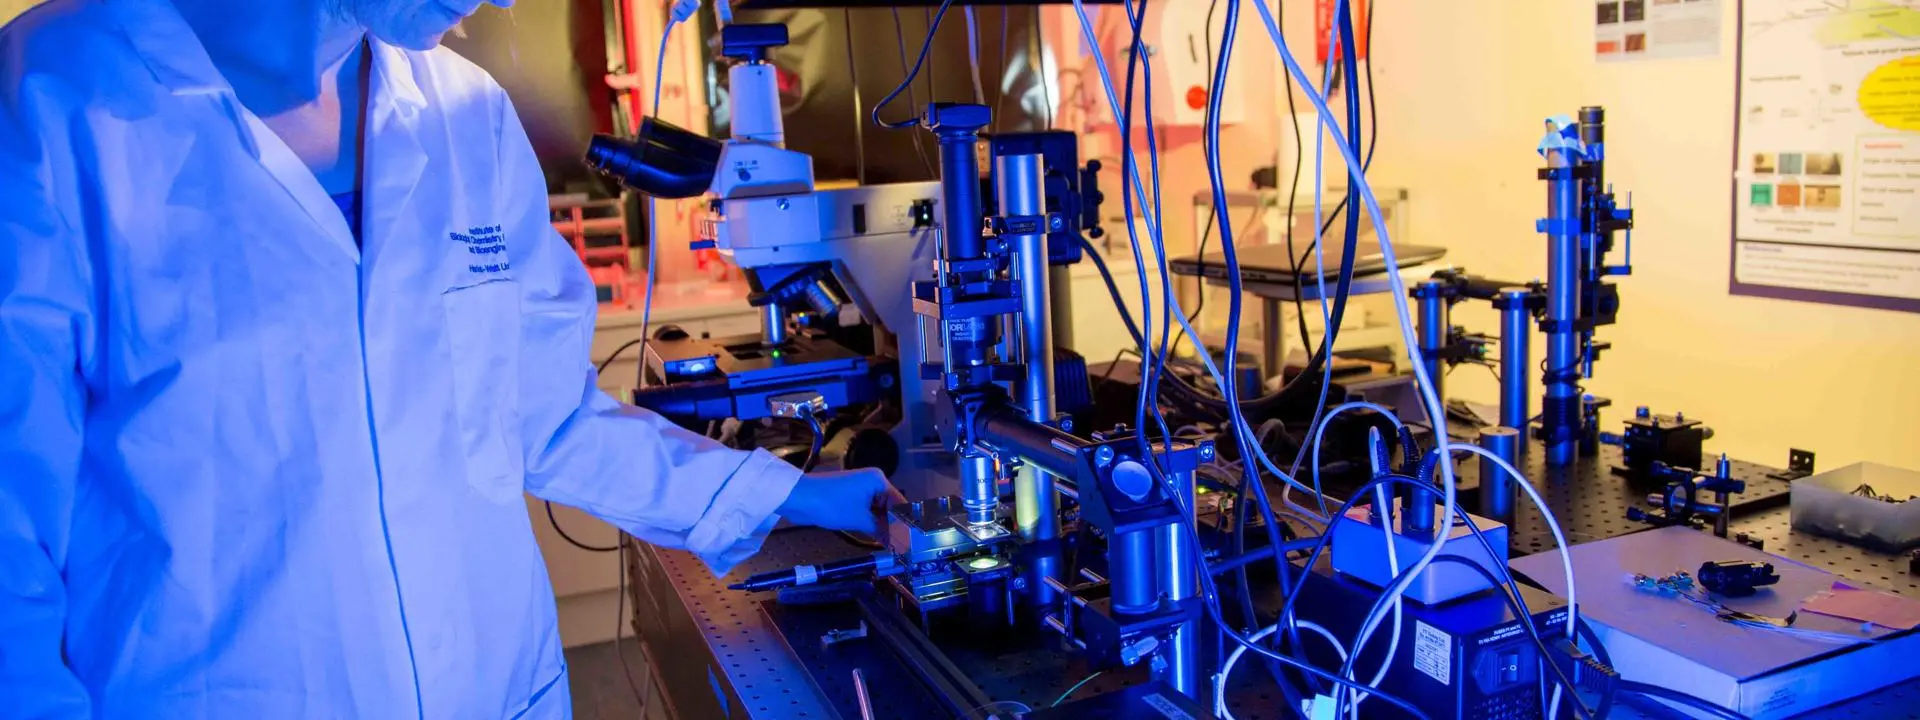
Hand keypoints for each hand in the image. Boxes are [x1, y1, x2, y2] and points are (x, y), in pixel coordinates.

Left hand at [775, 468, 906, 535]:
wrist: (798, 498)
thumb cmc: (831, 504)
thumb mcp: (859, 519)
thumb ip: (882, 530)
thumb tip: (901, 544)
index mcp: (878, 480)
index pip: (900, 503)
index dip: (906, 523)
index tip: (914, 541)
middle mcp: (872, 482)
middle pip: (891, 507)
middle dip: (895, 527)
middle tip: (905, 548)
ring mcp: (861, 490)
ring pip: (879, 511)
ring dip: (884, 527)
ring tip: (895, 546)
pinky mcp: (851, 498)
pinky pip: (868, 512)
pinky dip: (872, 524)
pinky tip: (879, 539)